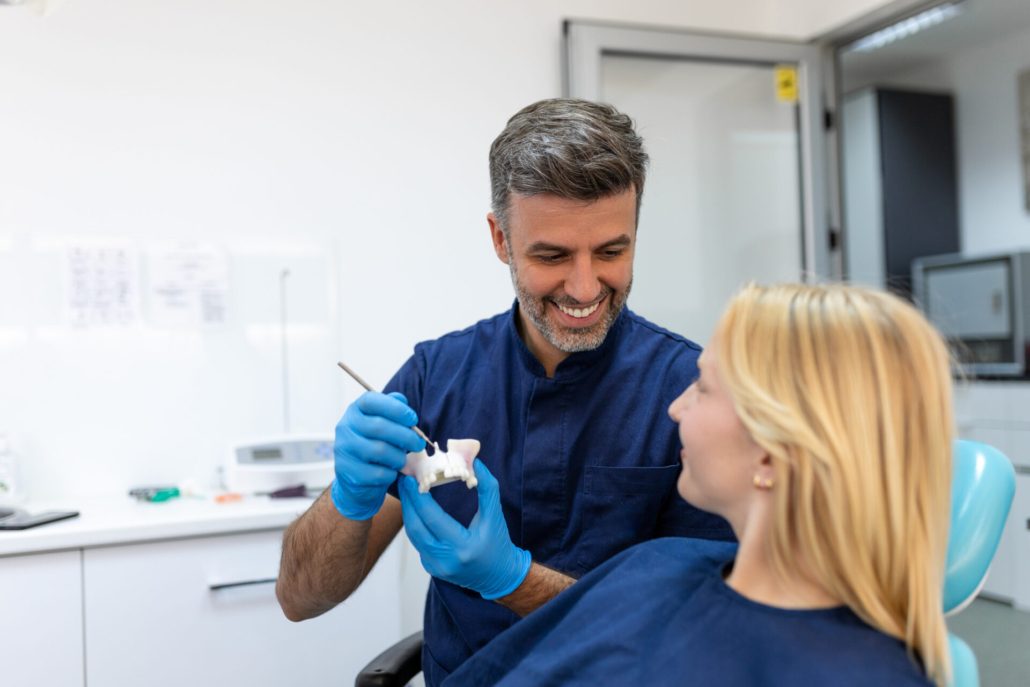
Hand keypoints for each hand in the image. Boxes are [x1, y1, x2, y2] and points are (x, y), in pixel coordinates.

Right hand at [330, 391, 424, 519]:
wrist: (357, 477)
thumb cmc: (376, 444)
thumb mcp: (384, 423)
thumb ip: (393, 409)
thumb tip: (401, 400)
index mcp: (355, 410)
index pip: (371, 401)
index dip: (396, 409)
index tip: (413, 419)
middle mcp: (345, 427)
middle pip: (379, 427)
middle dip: (406, 436)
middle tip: (419, 443)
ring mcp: (343, 449)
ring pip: (380, 451)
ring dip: (399, 457)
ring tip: (402, 459)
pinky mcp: (347, 472)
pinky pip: (377, 473)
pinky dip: (390, 474)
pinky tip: (390, 472)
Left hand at [399, 460, 530, 599]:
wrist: (499, 575)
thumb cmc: (498, 543)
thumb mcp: (495, 515)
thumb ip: (487, 488)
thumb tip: (475, 462)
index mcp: (462, 547)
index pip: (432, 519)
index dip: (418, 498)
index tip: (410, 479)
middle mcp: (446, 560)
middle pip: (416, 528)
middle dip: (408, 502)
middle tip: (404, 481)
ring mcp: (436, 567)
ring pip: (413, 536)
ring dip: (409, 513)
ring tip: (407, 493)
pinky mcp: (432, 568)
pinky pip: (418, 543)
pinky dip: (416, 525)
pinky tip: (415, 510)